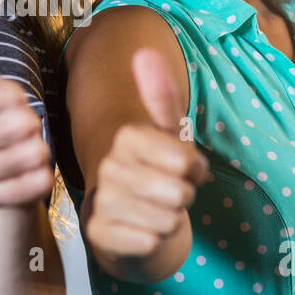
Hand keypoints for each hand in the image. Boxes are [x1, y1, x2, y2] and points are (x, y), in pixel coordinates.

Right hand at [83, 48, 206, 261]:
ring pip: (167, 219)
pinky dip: (156, 242)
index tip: (184, 170)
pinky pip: (151, 242)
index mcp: (127, 137)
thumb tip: (145, 51)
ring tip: (155, 212)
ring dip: (170, 221)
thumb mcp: (167, 136)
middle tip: (168, 195)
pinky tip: (142, 233)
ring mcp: (101, 200)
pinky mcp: (98, 234)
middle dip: (183, 198)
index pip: (187, 161)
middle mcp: (108, 165)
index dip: (196, 170)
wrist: (129, 221)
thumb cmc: (156, 174)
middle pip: (179, 192)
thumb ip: (161, 97)